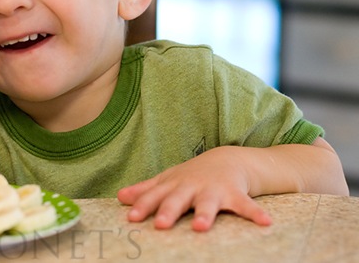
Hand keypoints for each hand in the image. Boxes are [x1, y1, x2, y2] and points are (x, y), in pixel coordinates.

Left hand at [117, 146, 271, 231]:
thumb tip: (120, 197)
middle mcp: (192, 187)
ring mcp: (213, 190)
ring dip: (205, 214)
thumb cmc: (192, 176)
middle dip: (169, 210)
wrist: (227, 159)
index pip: (155, 196)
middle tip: (160, 224)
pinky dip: (255, 214)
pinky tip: (266, 223)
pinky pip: (246, 205)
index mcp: (174, 185)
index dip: (143, 206)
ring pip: (208, 203)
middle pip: (178, 199)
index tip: (132, 217)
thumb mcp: (168, 180)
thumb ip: (146, 190)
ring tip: (201, 227)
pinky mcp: (236, 194)